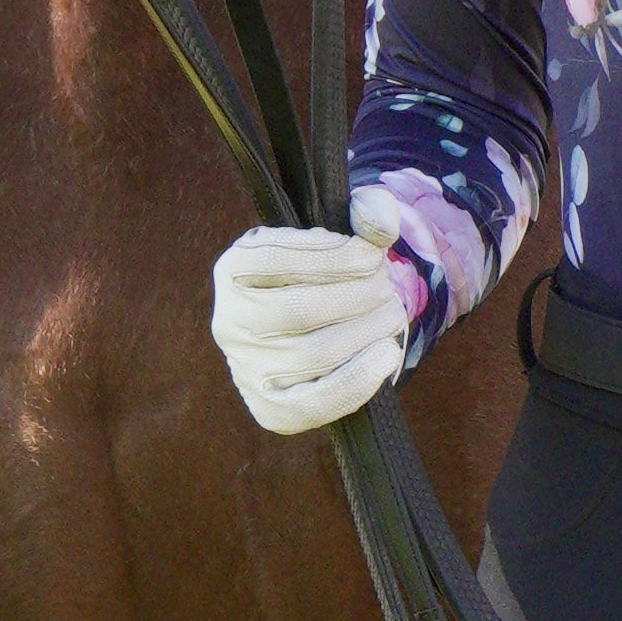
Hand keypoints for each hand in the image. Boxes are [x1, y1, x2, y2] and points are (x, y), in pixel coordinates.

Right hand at [211, 223, 407, 436]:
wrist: (307, 333)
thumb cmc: (322, 278)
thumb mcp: (337, 236)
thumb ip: (365, 212)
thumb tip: (383, 220)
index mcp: (234, 270)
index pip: (276, 259)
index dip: (333, 257)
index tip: (372, 255)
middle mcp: (229, 321)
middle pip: (297, 309)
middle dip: (357, 295)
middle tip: (386, 287)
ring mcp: (247, 369)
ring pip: (312, 354)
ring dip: (367, 331)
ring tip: (392, 314)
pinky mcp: (270, 409)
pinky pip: (313, 403)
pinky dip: (357, 380)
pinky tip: (386, 354)